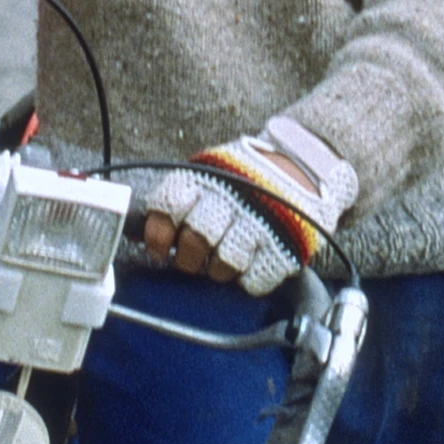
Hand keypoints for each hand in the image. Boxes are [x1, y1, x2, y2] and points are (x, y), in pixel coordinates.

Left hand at [137, 116, 355, 296]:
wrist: (302, 164)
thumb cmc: (243, 174)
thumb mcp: (209, 172)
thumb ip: (181, 198)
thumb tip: (141, 233)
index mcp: (205, 179)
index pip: (169, 207)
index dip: (157, 234)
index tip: (157, 250)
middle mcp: (230, 199)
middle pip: (195, 240)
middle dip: (187, 259)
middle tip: (190, 262)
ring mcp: (260, 222)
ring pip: (225, 262)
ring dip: (217, 271)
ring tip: (219, 265)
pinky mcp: (286, 245)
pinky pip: (258, 277)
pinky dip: (249, 280)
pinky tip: (248, 268)